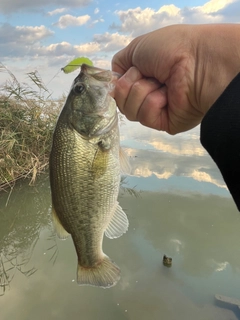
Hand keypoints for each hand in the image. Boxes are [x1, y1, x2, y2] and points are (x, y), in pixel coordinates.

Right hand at [112, 24, 239, 133]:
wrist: (196, 61)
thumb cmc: (170, 49)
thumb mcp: (137, 47)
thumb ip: (120, 63)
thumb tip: (114, 79)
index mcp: (142, 77)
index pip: (118, 89)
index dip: (117, 83)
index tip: (123, 74)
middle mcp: (147, 94)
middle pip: (121, 101)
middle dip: (130, 84)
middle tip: (149, 74)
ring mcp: (155, 110)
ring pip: (130, 111)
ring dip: (142, 92)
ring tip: (161, 83)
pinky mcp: (163, 123)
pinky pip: (144, 117)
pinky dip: (152, 103)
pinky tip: (167, 95)